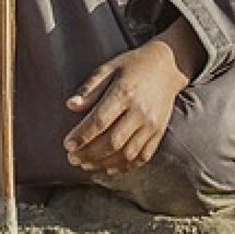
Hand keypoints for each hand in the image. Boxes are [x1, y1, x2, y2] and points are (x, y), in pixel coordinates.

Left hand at [63, 18, 203, 175]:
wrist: (167, 66)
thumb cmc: (133, 66)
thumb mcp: (109, 68)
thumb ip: (90, 88)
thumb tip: (70, 105)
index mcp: (124, 92)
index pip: (100, 121)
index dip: (82, 136)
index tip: (67, 145)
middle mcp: (140, 111)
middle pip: (112, 141)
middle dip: (89, 154)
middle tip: (72, 158)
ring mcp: (151, 124)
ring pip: (126, 153)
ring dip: (103, 163)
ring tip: (86, 164)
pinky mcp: (159, 132)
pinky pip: (142, 157)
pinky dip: (124, 166)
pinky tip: (108, 167)